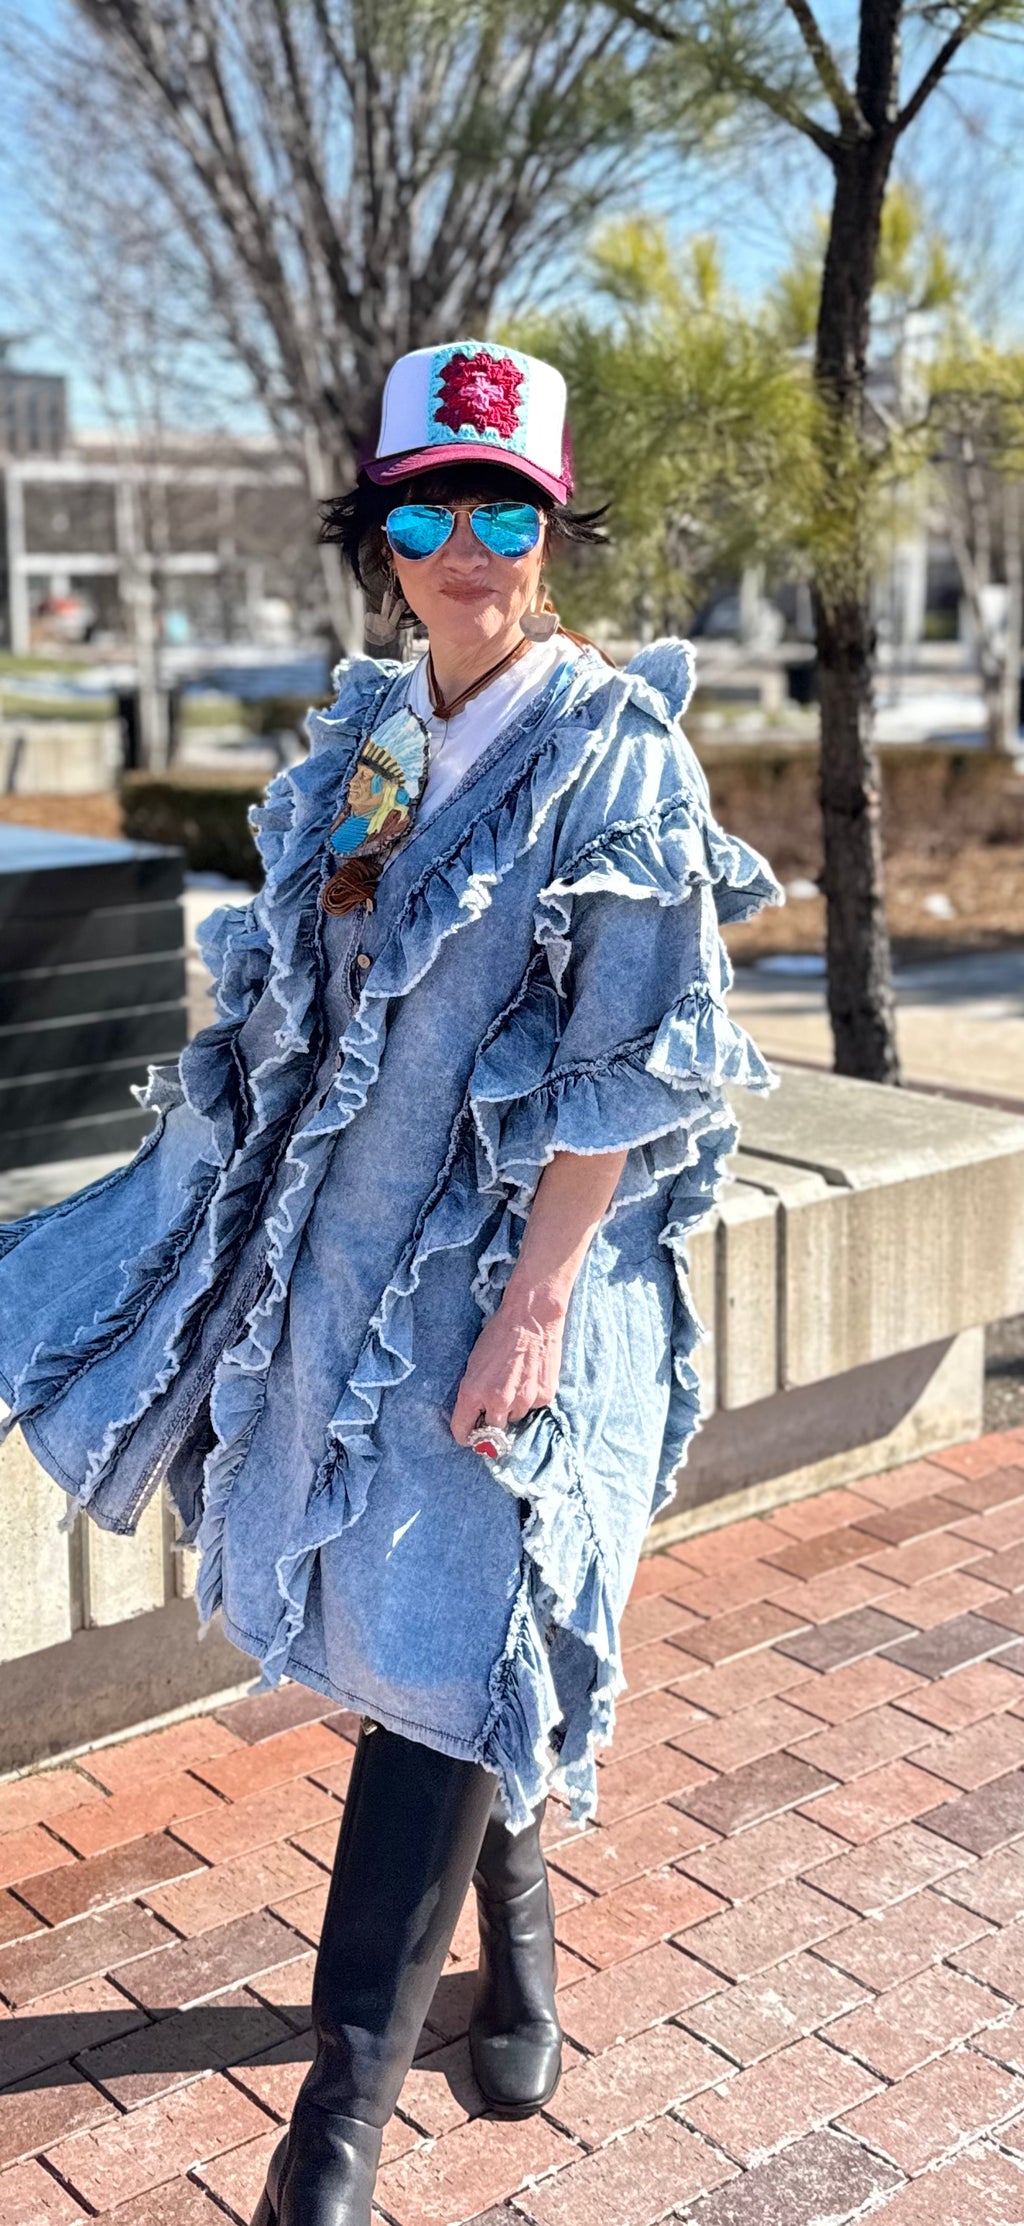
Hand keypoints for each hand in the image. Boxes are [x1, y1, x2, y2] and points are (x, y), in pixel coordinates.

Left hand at [450, 1285, 565, 1446]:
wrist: (532, 1317)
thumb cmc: (498, 1335)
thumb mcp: (474, 1363)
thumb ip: (474, 1393)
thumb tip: (477, 1416)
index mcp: (473, 1392)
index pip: (463, 1432)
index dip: (465, 1435)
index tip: (469, 1435)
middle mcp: (497, 1401)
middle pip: (492, 1433)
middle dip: (491, 1423)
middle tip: (495, 1404)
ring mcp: (523, 1401)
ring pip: (514, 1418)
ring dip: (512, 1407)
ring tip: (515, 1381)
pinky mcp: (543, 1397)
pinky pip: (533, 1407)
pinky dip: (531, 1397)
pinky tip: (530, 1377)